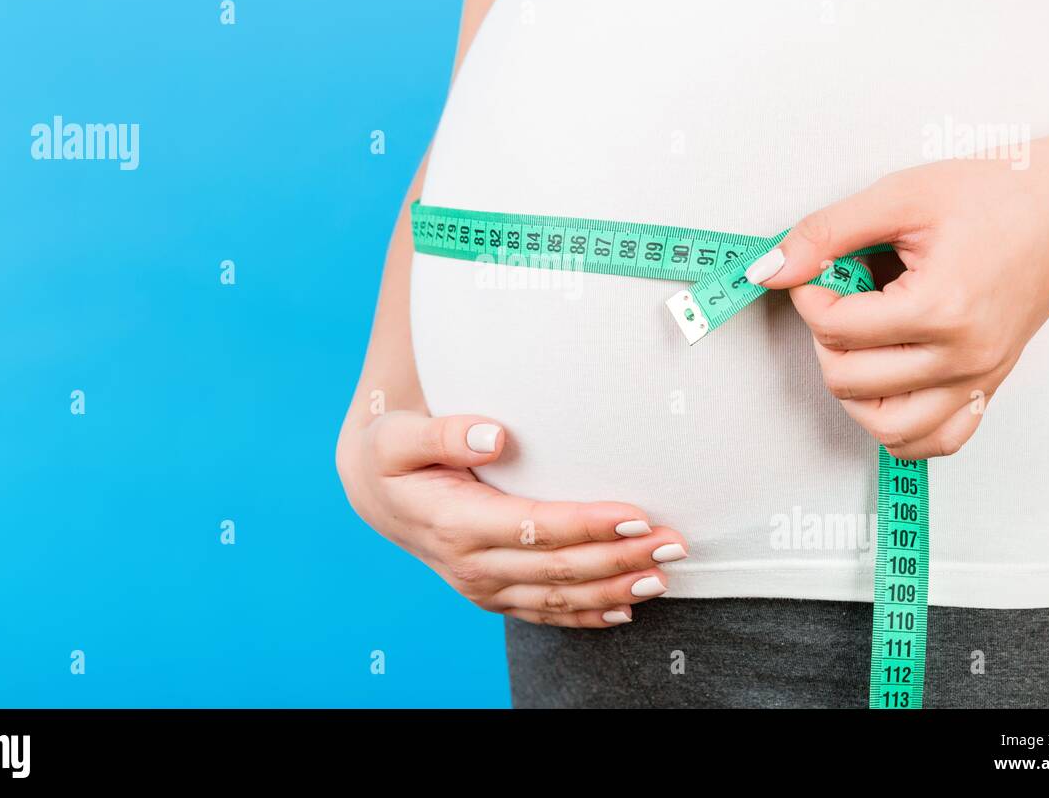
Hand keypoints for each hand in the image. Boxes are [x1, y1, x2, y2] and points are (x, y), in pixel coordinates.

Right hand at [336, 410, 688, 626]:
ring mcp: (484, 586)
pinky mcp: (493, 595)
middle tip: (673, 543)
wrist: (374, 494)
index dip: (588, 525)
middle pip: (559, 568)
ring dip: (615, 589)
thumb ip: (445, 433)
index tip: (636, 514)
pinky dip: (587, 615)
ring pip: (559, 597)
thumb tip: (495, 434)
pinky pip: (545, 614)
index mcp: (455, 524)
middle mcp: (472, 565)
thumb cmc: (392, 455)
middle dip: (620, 558)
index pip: (536, 527)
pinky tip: (625, 609)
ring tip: (663, 576)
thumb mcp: (398, 436)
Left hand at [745, 150, 1048, 459]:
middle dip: (824, 338)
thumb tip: (770, 269)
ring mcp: (979, 378)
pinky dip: (900, 426)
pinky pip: (937, 440)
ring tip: (858, 343)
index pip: (835, 328)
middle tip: (839, 298)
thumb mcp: (900, 196)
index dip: (809, 295)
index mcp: (941, 307)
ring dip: (854, 392)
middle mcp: (964, 356)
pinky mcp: (988, 386)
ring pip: (887, 428)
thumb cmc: (995, 192)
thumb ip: (826, 233)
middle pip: (850, 381)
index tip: (819, 270)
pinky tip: (887, 382)